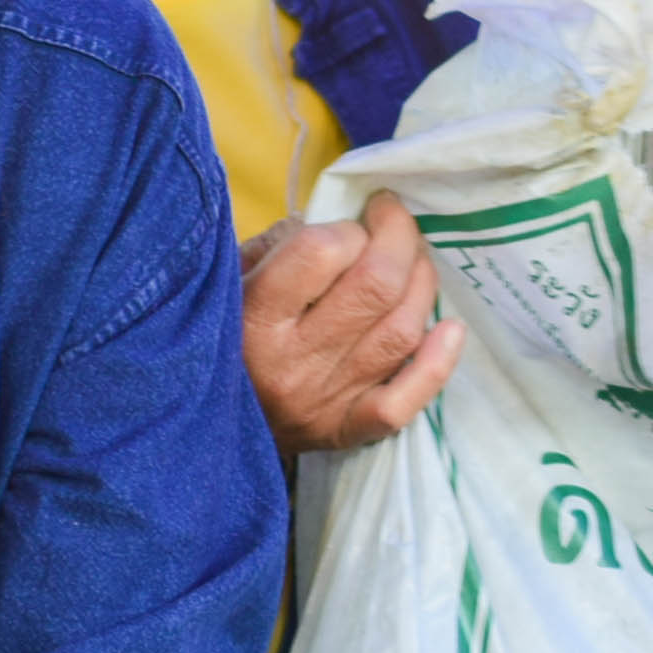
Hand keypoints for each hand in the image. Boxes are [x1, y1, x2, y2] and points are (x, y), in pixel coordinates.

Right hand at [241, 194, 463, 453]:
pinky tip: (451, 330)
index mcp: (254, 317)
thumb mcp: (229, 280)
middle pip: (376, 286)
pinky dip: (437, 364)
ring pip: (400, 331)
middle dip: (399, 238)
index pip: (323, 252)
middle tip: (393, 222)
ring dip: (422, 283)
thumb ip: (279, 245)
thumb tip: (340, 222)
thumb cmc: (221, 335)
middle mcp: (291, 363)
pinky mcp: (345, 430)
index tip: (349, 224)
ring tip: (414, 262)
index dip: (350, 227)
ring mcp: (324, 400)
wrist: (202, 427)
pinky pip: (403, 400)